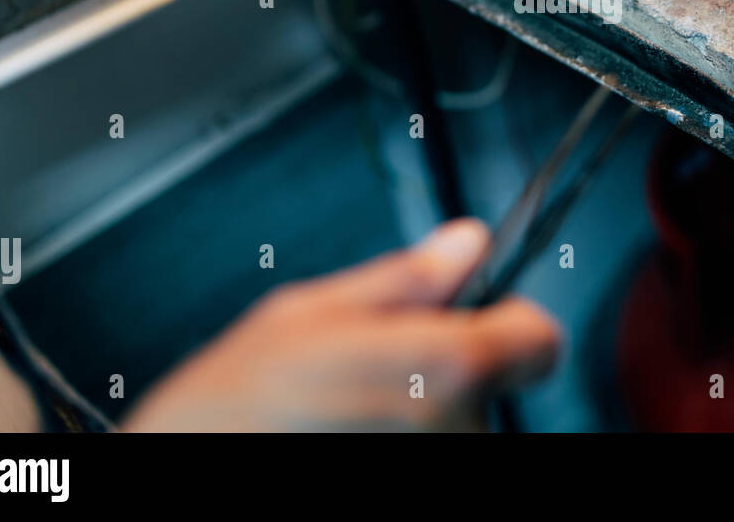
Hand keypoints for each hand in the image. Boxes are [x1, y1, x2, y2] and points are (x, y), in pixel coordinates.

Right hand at [121, 220, 561, 431]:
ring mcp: (441, 467)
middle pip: (493, 382)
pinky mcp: (423, 491)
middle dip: (450, 369)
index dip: (512, 323)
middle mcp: (459, 429)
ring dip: (423, 413)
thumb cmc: (242, 400)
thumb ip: (410, 279)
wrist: (192, 467)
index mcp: (448, 366)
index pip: (541, 340)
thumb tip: (467, 242)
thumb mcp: (318, 310)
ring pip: (460, 423)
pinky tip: (352, 438)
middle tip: (378, 369)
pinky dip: (402, 443)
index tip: (482, 320)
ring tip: (352, 410)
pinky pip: (434, 452)